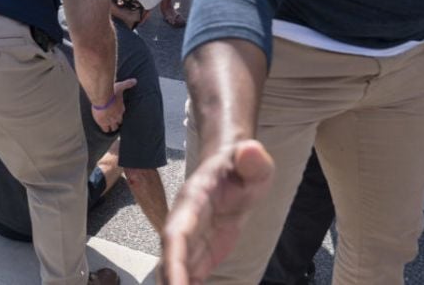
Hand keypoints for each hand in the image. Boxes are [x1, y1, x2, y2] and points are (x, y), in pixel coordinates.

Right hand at [91, 78, 135, 132]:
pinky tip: (104, 127)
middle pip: (119, 122)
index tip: (117, 112)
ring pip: (113, 127)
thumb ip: (127, 84)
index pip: (122, 113)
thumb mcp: (120, 86)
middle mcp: (117, 116)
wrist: (102, 98)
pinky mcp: (103, 123)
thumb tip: (135, 81)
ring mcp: (110, 121)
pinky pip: (105, 130)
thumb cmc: (111, 92)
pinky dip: (105, 129)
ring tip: (110, 126)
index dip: (120, 113)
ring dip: (112, 127)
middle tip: (114, 120)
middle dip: (117, 121)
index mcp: (121, 109)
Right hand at [161, 140, 274, 283]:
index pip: (176, 234)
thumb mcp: (253, 159)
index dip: (172, 261)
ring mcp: (190, 243)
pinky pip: (191, 281)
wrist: (232, 168)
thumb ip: (252, 158)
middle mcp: (184, 225)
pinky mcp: (200, 257)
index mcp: (193, 202)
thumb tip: (251, 151)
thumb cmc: (242, 164)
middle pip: (170, 262)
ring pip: (177, 275)